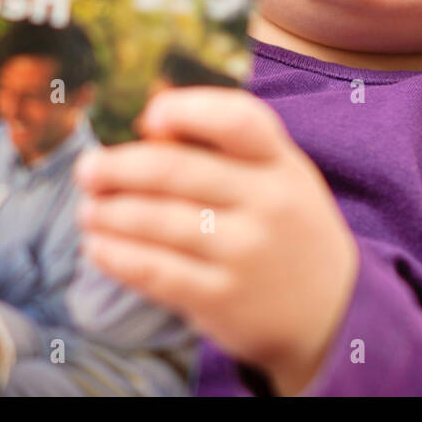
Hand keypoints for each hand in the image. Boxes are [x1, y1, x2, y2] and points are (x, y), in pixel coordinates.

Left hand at [73, 86, 358, 395]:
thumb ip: (226, 147)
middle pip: (177, 172)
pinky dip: (117, 256)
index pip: (237, 119)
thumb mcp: (279, 175)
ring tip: (88, 209)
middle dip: (119, 168)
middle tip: (87, 169)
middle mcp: (267, 204)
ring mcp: (245, 254)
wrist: (334, 312)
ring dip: (110, 213)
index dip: (187, 109)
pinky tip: (99, 246)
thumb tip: (149, 125)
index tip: (148, 116)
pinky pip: (155, 272)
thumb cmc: (288, 227)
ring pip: (158, 223)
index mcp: (281, 163)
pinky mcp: (223, 299)